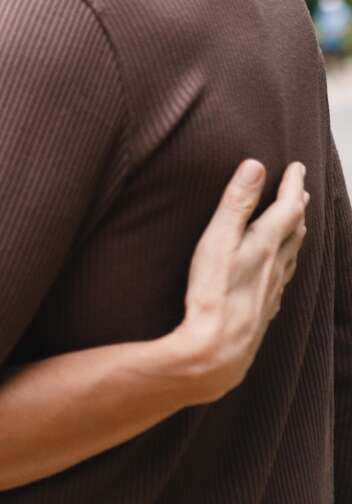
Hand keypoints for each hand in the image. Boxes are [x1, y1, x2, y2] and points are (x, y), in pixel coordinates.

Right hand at [171, 159, 307, 403]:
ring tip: (297, 223)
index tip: (298, 167)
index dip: (293, 184)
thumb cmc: (213, 292)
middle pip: (295, 230)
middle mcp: (276, 264)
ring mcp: (273, 288)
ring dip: (297, 233)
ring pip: (292, 254)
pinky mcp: (265, 307)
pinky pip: (284, 277)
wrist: (219, 348)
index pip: (288, 207)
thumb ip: (236, 202)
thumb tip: (256, 166)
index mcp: (265, 243)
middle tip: (300, 190)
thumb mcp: (217, 239)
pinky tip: (280, 269)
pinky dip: (287, 262)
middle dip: (298, 206)